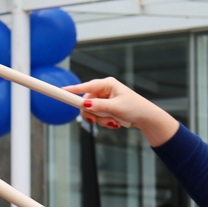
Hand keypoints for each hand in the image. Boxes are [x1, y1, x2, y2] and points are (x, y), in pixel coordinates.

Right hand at [63, 78, 180, 145]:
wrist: (146, 118)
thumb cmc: (135, 108)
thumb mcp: (116, 108)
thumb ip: (99, 106)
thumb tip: (85, 104)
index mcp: (108, 84)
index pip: (87, 85)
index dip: (73, 89)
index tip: (61, 91)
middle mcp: (105, 90)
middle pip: (87, 101)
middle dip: (93, 113)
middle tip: (99, 119)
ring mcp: (105, 99)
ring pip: (91, 111)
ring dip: (100, 119)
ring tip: (113, 121)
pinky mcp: (106, 108)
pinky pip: (97, 116)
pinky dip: (104, 121)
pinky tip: (115, 122)